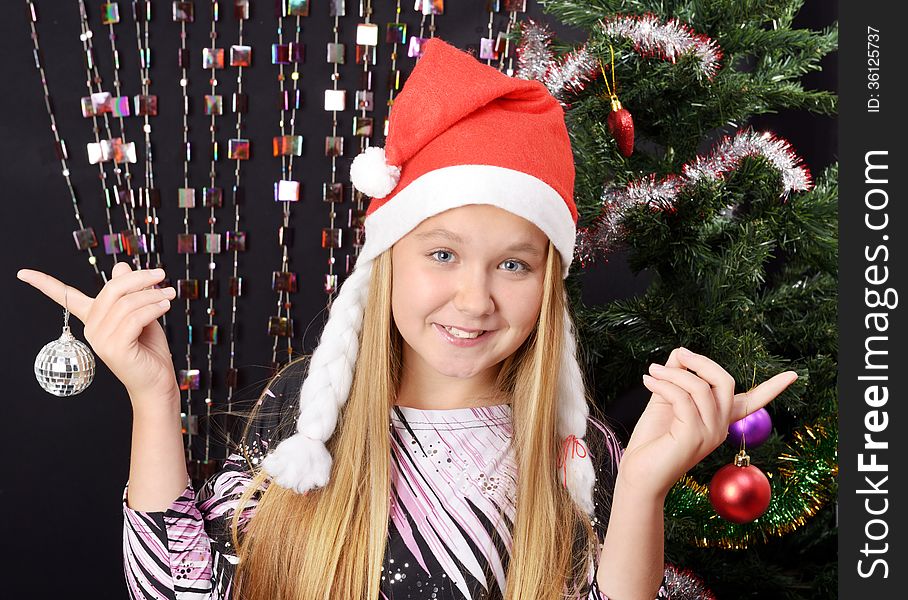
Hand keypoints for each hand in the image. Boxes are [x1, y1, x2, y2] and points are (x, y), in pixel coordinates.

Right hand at [17, 262, 179, 408]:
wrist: (157, 381)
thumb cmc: (149, 348)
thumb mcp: (141, 313)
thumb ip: (130, 292)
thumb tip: (121, 266)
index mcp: (94, 318)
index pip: (65, 298)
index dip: (44, 284)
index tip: (23, 273)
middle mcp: (92, 328)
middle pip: (111, 289)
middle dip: (139, 278)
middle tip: (161, 274)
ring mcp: (100, 339)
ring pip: (126, 303)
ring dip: (152, 294)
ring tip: (168, 295)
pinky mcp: (114, 348)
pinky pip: (134, 318)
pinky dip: (153, 308)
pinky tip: (165, 306)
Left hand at [617, 346, 797, 498]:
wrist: (639, 474)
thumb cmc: (653, 440)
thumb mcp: (666, 401)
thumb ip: (678, 377)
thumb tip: (681, 353)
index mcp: (720, 420)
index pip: (754, 402)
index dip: (773, 388)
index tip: (793, 374)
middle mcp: (720, 427)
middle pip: (726, 381)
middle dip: (701, 362)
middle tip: (678, 354)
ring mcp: (710, 433)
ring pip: (700, 387)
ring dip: (672, 373)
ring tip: (652, 372)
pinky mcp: (693, 437)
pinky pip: (682, 398)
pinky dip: (663, 384)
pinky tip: (648, 381)